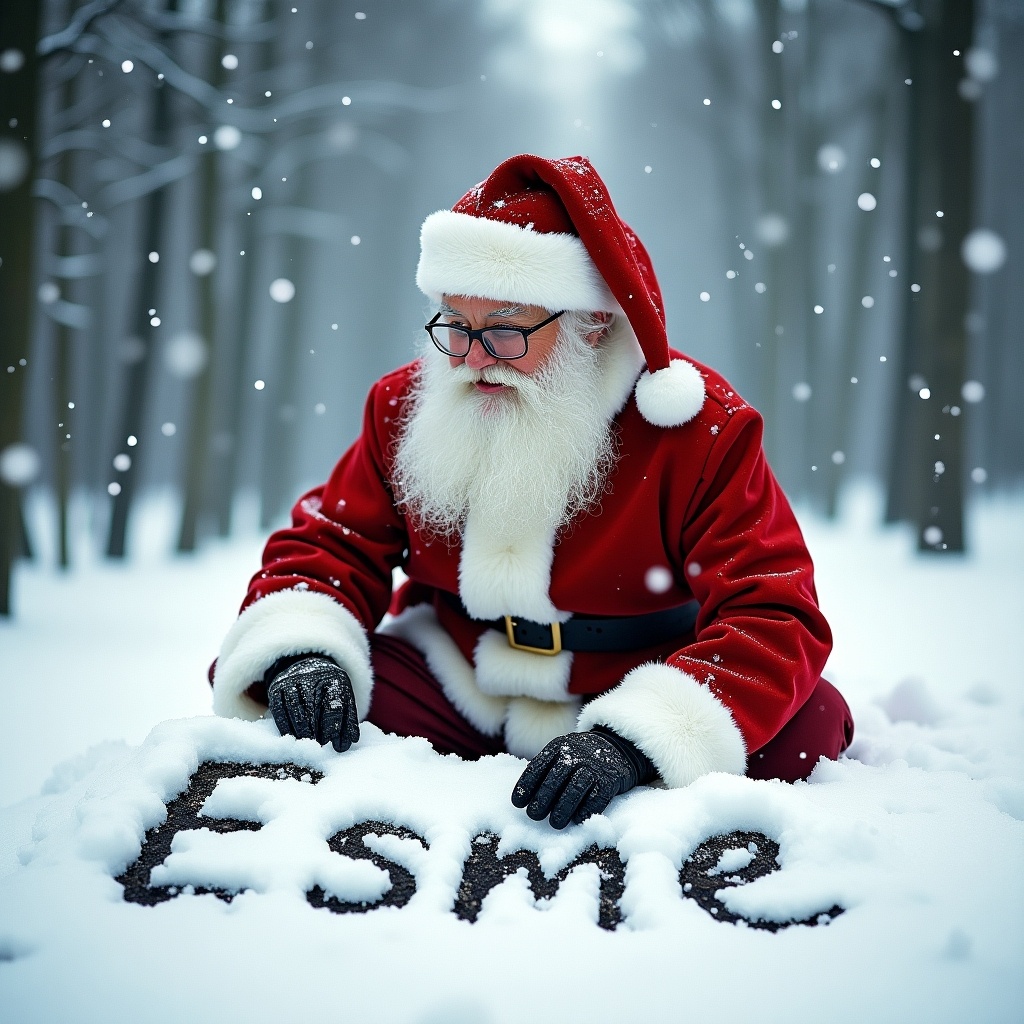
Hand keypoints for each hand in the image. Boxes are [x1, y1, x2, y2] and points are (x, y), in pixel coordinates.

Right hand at [266, 655, 359, 751]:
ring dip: (301, 731)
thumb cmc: (329, 690)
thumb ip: (348, 720)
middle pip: (313, 708)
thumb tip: (349, 742)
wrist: (305, 667)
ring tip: (307, 744)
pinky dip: (286, 727)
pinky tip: (292, 738)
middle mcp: (311, 676)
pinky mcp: (276, 688)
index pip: (335, 704)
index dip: (334, 725)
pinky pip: (279, 711)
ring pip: (295, 710)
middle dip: (316, 730)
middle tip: (319, 746)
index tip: (333, 741)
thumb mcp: (344, 698)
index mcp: (334, 678)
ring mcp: (292, 681)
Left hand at [511, 727, 655, 828]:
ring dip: (563, 808)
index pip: (538, 766)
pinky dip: (586, 810)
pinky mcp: (610, 779)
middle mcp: (576, 753)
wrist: (618, 747)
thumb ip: (546, 770)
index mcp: (559, 747)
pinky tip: (578, 819)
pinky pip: (597, 797)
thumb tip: (524, 798)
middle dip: (542, 799)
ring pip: (575, 788)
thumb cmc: (581, 758)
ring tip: (555, 823)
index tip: (518, 803)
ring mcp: (594, 766)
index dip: (526, 785)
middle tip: (534, 815)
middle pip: (555, 778)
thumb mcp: (562, 753)